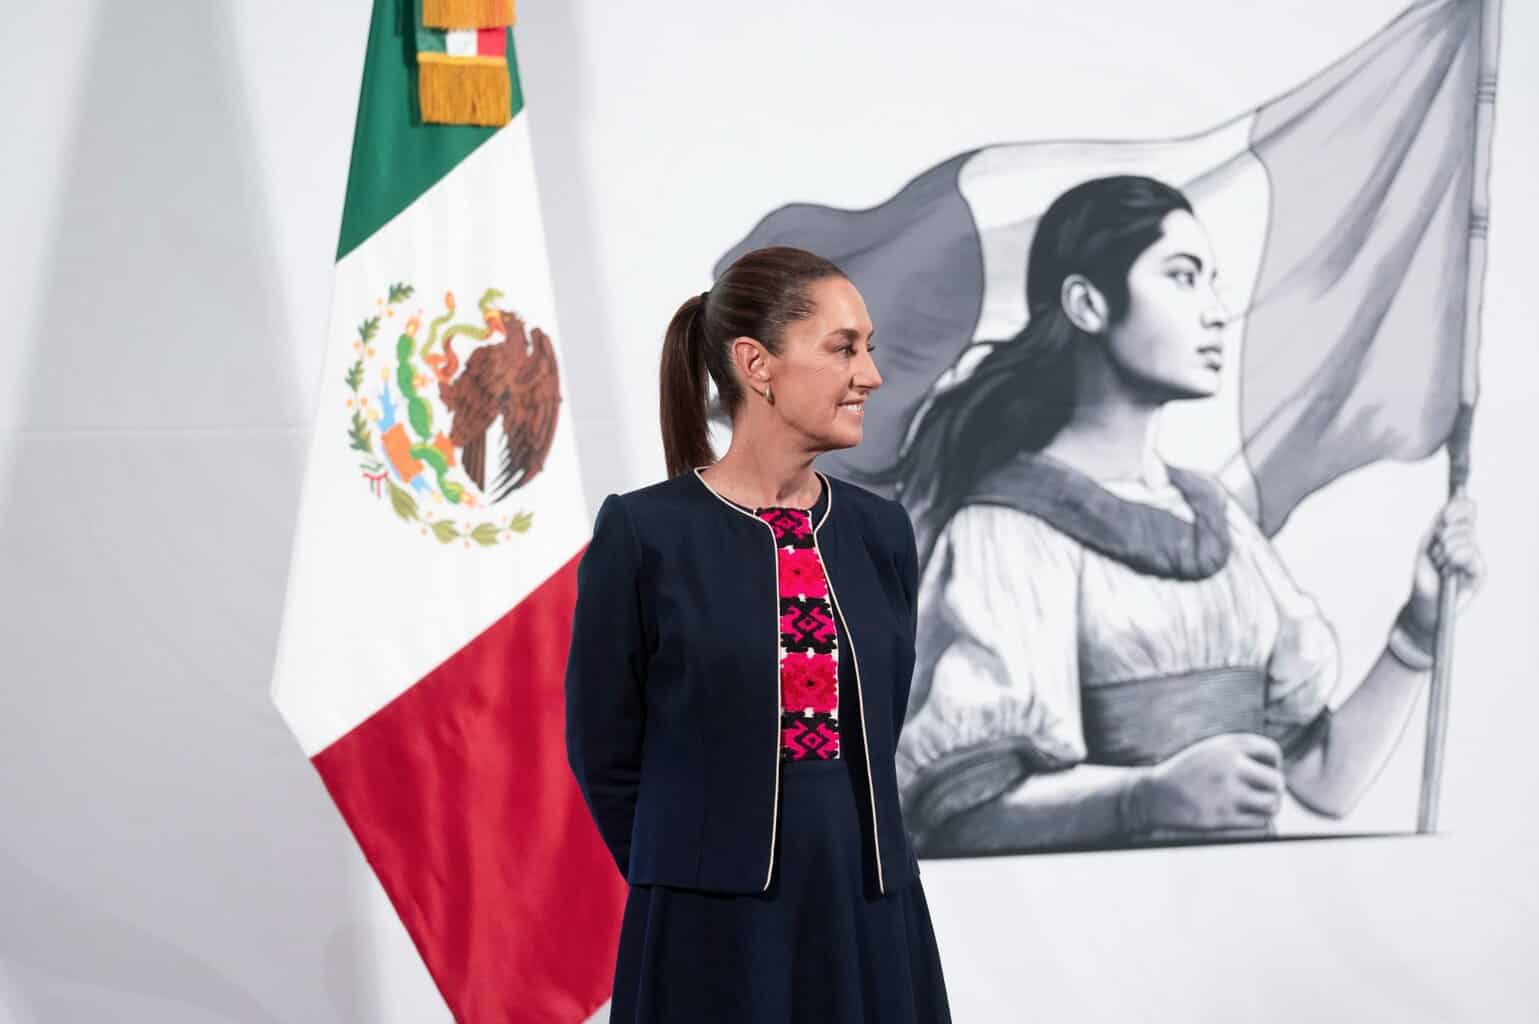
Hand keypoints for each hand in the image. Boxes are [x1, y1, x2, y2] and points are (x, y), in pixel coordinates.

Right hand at [1132, 733, 1284, 831]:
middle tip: (1264, 794)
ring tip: (1258, 806)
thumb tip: (1278, 770)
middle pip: (1277, 781)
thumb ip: (1242, 753)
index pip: (1272, 752)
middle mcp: (1230, 766)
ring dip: (1269, 807)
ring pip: (1272, 804)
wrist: (1155, 795)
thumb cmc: (1188, 773)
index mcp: (1228, 745)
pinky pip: (1259, 822)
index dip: (1273, 763)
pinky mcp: (1224, 817)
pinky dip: (1258, 821)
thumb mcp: (1212, 750)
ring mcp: (1228, 792)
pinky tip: (1246, 817)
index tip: (1262, 771)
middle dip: (1274, 789)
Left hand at [1406, 495, 1484, 636]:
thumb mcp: (1426, 546)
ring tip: (1440, 564)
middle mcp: (1469, 543)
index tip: (1444, 516)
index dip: (1457, 507)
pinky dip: (1456, 558)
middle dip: (1445, 534)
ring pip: (1466, 537)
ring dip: (1446, 550)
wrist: (1424, 603)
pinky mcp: (1480, 572)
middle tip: (1436, 551)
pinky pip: (1471, 554)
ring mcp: (1475, 557)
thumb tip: (1449, 508)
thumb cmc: (1425, 576)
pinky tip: (1450, 568)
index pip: (1467, 509)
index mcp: (1456, 533)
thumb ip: (1438, 526)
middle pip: (1465, 522)